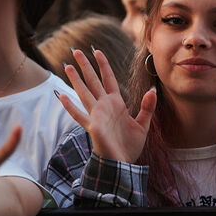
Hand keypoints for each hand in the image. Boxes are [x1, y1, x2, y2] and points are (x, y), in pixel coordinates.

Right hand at [57, 48, 155, 163]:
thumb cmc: (130, 145)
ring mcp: (97, 115)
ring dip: (76, 80)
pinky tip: (62, 96)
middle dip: (85, 66)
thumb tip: (152, 90)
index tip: (97, 51)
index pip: (108, 79)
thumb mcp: (143, 124)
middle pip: (93, 81)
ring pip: (84, 93)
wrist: (122, 164)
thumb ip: (147, 107)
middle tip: (77, 51)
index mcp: (115, 103)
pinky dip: (71, 107)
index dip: (103, 65)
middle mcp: (104, 106)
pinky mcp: (93, 127)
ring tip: (67, 66)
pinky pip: (79, 115)